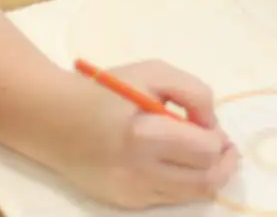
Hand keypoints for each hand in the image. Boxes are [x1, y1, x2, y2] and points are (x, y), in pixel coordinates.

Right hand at [60, 59, 237, 209]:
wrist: (54, 119)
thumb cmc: (106, 90)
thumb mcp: (152, 72)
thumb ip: (192, 93)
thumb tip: (211, 125)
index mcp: (145, 134)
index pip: (205, 151)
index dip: (218, 137)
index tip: (209, 124)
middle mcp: (139, 172)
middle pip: (205, 181)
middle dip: (222, 161)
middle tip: (222, 144)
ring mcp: (132, 193)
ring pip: (191, 195)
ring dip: (207, 175)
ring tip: (203, 153)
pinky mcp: (125, 203)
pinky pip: (168, 198)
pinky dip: (182, 182)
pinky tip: (174, 161)